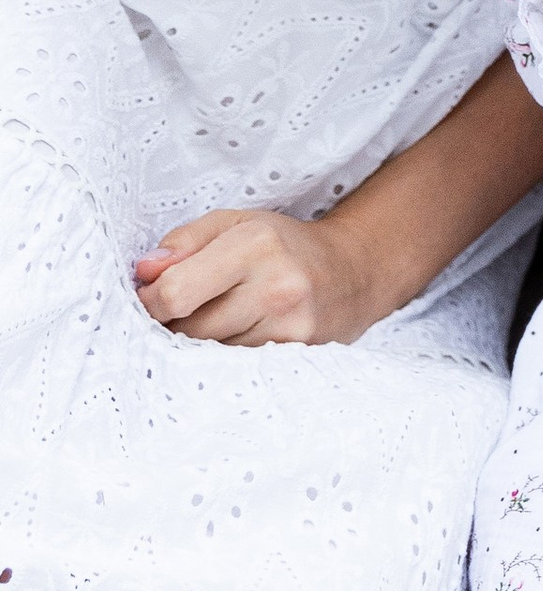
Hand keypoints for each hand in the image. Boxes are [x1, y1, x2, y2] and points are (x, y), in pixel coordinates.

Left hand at [134, 205, 379, 345]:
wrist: (352, 272)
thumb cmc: (280, 245)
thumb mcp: (234, 222)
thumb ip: (184, 241)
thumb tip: (143, 273)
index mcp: (255, 244)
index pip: (176, 292)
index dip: (150, 301)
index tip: (150, 298)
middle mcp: (276, 287)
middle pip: (189, 331)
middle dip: (173, 324)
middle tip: (181, 311)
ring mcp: (290, 327)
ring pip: (209, 354)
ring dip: (198, 343)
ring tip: (215, 319)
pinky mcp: (296, 355)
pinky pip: (234, 367)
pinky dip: (223, 356)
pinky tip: (235, 336)